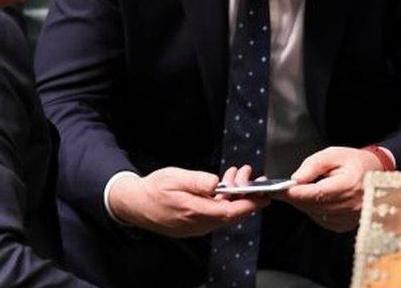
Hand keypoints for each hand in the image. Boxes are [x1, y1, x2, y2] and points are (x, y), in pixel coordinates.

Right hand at [107, 166, 268, 237]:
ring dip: (232, 195)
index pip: (231, 212)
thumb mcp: (175, 178)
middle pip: (231, 213)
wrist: (135, 204)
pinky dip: (222, 200)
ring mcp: (197, 227)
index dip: (250, 204)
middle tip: (247, 173)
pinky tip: (220, 187)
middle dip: (243, 193)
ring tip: (234, 174)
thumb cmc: (154, 189)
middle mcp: (199, 224)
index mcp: (196, 212)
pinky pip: (215, 215)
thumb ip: (197, 181)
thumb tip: (216, 183)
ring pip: (223, 213)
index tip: (264, 195)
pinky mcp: (194, 225)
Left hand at [275, 146, 383, 232]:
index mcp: (349, 184)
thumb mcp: (332, 154)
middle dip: (295, 197)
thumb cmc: (354, 162)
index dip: (296, 192)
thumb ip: (312, 165)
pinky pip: (322, 220)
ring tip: (300, 191)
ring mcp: (351, 217)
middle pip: (314, 205)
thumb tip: (295, 179)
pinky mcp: (348, 224)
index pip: (316, 193)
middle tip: (282, 190)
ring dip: (304, 204)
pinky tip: (315, 200)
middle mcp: (352, 205)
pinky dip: (314, 211)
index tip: (279, 189)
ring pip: (316, 214)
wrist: (376, 173)